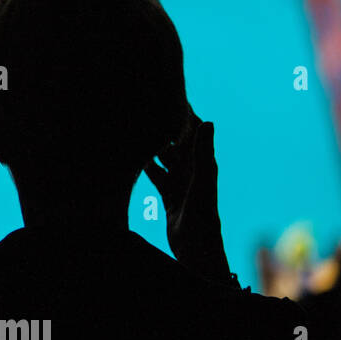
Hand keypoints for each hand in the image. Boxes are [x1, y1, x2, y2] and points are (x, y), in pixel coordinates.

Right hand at [143, 116, 231, 281]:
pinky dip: (146, 165)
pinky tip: (133, 157)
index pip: (192, 130)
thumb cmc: (203, 215)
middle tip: (147, 108)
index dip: (183, 112)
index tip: (171, 92)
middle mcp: (191, 169)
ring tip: (136, 129)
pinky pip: (156, 174)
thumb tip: (207, 121)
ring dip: (153, 145)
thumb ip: (202, 152)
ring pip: (163, 156)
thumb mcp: (202, 181)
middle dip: (164, 126)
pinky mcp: (169, 194)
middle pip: (176, 141)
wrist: (196, 247)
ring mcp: (179, 181)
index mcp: (201, 162)